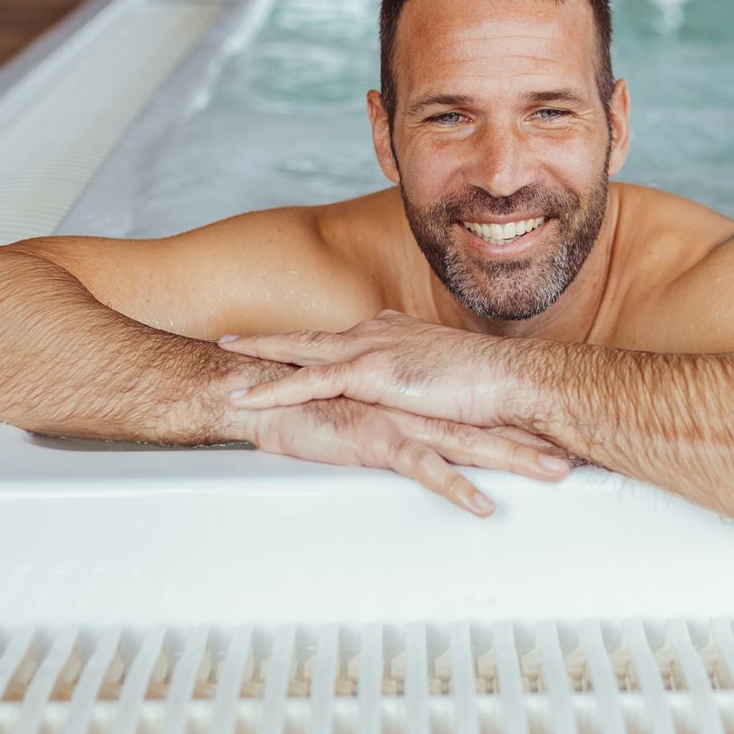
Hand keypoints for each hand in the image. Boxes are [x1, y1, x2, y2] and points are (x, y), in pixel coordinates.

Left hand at [221, 311, 526, 427]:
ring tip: (222, 365)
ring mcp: (371, 349)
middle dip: (268, 340)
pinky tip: (245, 397)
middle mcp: (378, 333)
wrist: (511, 379)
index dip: (308, 343)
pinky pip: (308, 382)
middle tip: (231, 340)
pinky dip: (272, 388)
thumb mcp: (449, 380)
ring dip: (258, 359)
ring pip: (299, 353)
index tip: (283, 343)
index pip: (341, 339)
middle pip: (310, 338)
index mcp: (396, 334)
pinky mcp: (370, 373)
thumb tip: (422, 400)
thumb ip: (426, 385)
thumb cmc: (492, 385)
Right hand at [245, 396, 568, 516]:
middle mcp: (418, 403)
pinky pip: (424, 467)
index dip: (527, 424)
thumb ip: (402, 420)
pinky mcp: (376, 436)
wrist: (260, 393)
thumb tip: (435, 437)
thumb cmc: (313, 407)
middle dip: (541, 439)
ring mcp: (400, 417)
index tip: (571, 438)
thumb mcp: (368, 414)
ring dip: (516, 459)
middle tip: (585, 455)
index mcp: (420, 395)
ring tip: (555, 474)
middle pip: (491, 423)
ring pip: (470, 442)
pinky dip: (456, 488)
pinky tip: (482, 506)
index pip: (482, 410)